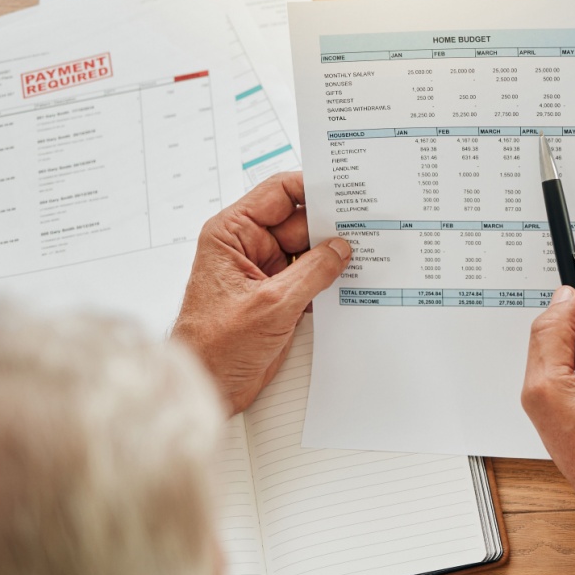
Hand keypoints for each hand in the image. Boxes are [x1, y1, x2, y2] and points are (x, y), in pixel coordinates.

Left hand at [171, 172, 349, 414]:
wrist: (208, 386)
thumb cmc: (215, 346)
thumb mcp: (272, 304)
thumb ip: (312, 272)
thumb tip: (341, 248)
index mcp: (232, 233)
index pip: (278, 194)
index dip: (312, 188)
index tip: (345, 190)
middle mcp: (247, 247)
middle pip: (299, 223)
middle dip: (330, 228)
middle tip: (367, 228)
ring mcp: (265, 272)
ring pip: (308, 252)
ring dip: (333, 258)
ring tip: (366, 255)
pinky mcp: (278, 297)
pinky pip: (310, 279)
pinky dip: (329, 282)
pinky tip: (353, 282)